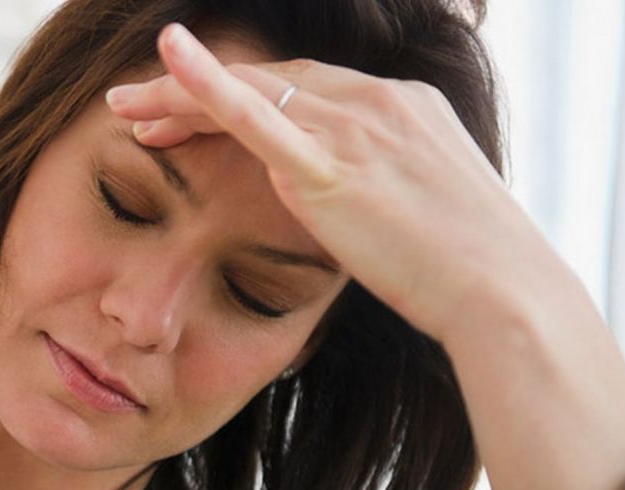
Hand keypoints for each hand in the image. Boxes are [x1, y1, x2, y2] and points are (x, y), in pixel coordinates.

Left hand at [104, 23, 558, 343]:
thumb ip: (384, 192)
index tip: (187, 114)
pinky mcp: (331, 167)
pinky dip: (208, 85)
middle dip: (192, 91)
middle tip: (134, 106)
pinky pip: (257, 116)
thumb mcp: (426, 212)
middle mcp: (376, 103)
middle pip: (267, 80)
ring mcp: (354, 128)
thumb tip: (361, 207)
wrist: (502, 292)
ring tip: (122, 108)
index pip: (302, 86)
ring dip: (176, 96)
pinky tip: (168, 61)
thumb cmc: (471, 269)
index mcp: (400, 107)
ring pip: (248, 93)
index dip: (238, 96)